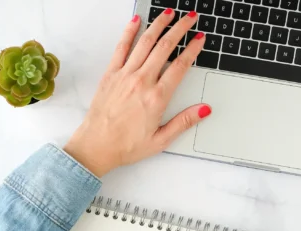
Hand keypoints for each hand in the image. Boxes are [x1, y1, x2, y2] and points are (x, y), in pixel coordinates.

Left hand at [64, 10, 211, 176]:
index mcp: (157, 98)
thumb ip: (184, 122)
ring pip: (145, 42)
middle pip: (165, 47)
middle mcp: (141, 82)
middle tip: (190, 18)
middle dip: (180, 29)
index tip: (200, 39)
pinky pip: (121, 48)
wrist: (96, 146)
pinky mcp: (110, 75)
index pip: (180, 66)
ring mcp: (125, 76)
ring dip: (159, 25)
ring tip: (169, 13)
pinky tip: (136, 21)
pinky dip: (129, 32)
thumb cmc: (125, 146)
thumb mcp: (161, 140)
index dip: (193, 49)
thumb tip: (204, 110)